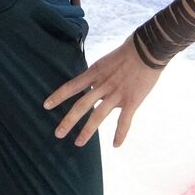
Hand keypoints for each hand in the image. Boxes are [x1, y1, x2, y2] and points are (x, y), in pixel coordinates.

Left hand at [43, 38, 163, 147]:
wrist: (148, 49)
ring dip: (87, 131)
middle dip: (68, 121)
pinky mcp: (132, 100)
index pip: (71, 86)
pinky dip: (120, 134)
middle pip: (81, 105)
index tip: (46, 105)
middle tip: (58, 134)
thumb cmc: (127, 53)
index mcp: (94, 73)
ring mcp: (117, 94)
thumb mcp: (105, 62)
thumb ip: (98, 77)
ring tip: (78, 143)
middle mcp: (102, 85)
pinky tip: (115, 145)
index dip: (58, 96)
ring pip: (98, 115)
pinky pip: (124, 120)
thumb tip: (93, 91)